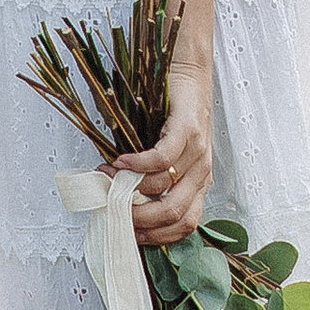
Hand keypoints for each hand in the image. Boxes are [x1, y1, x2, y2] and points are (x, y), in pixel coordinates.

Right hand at [113, 66, 212, 246]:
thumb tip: (119, 202)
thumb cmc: (174, 114)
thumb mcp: (169, 155)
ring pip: (164, 187)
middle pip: (175, 213)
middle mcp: (202, 171)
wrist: (189, 73)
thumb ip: (152, 179)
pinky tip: (120, 162)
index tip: (131, 235)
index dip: (158, 236)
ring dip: (129, 188)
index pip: (185, 225)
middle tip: (115, 214)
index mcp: (199, 183)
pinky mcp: (188, 129)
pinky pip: (162, 158)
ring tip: (107, 177)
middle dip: (141, 221)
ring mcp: (198, 151)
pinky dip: (138, 165)